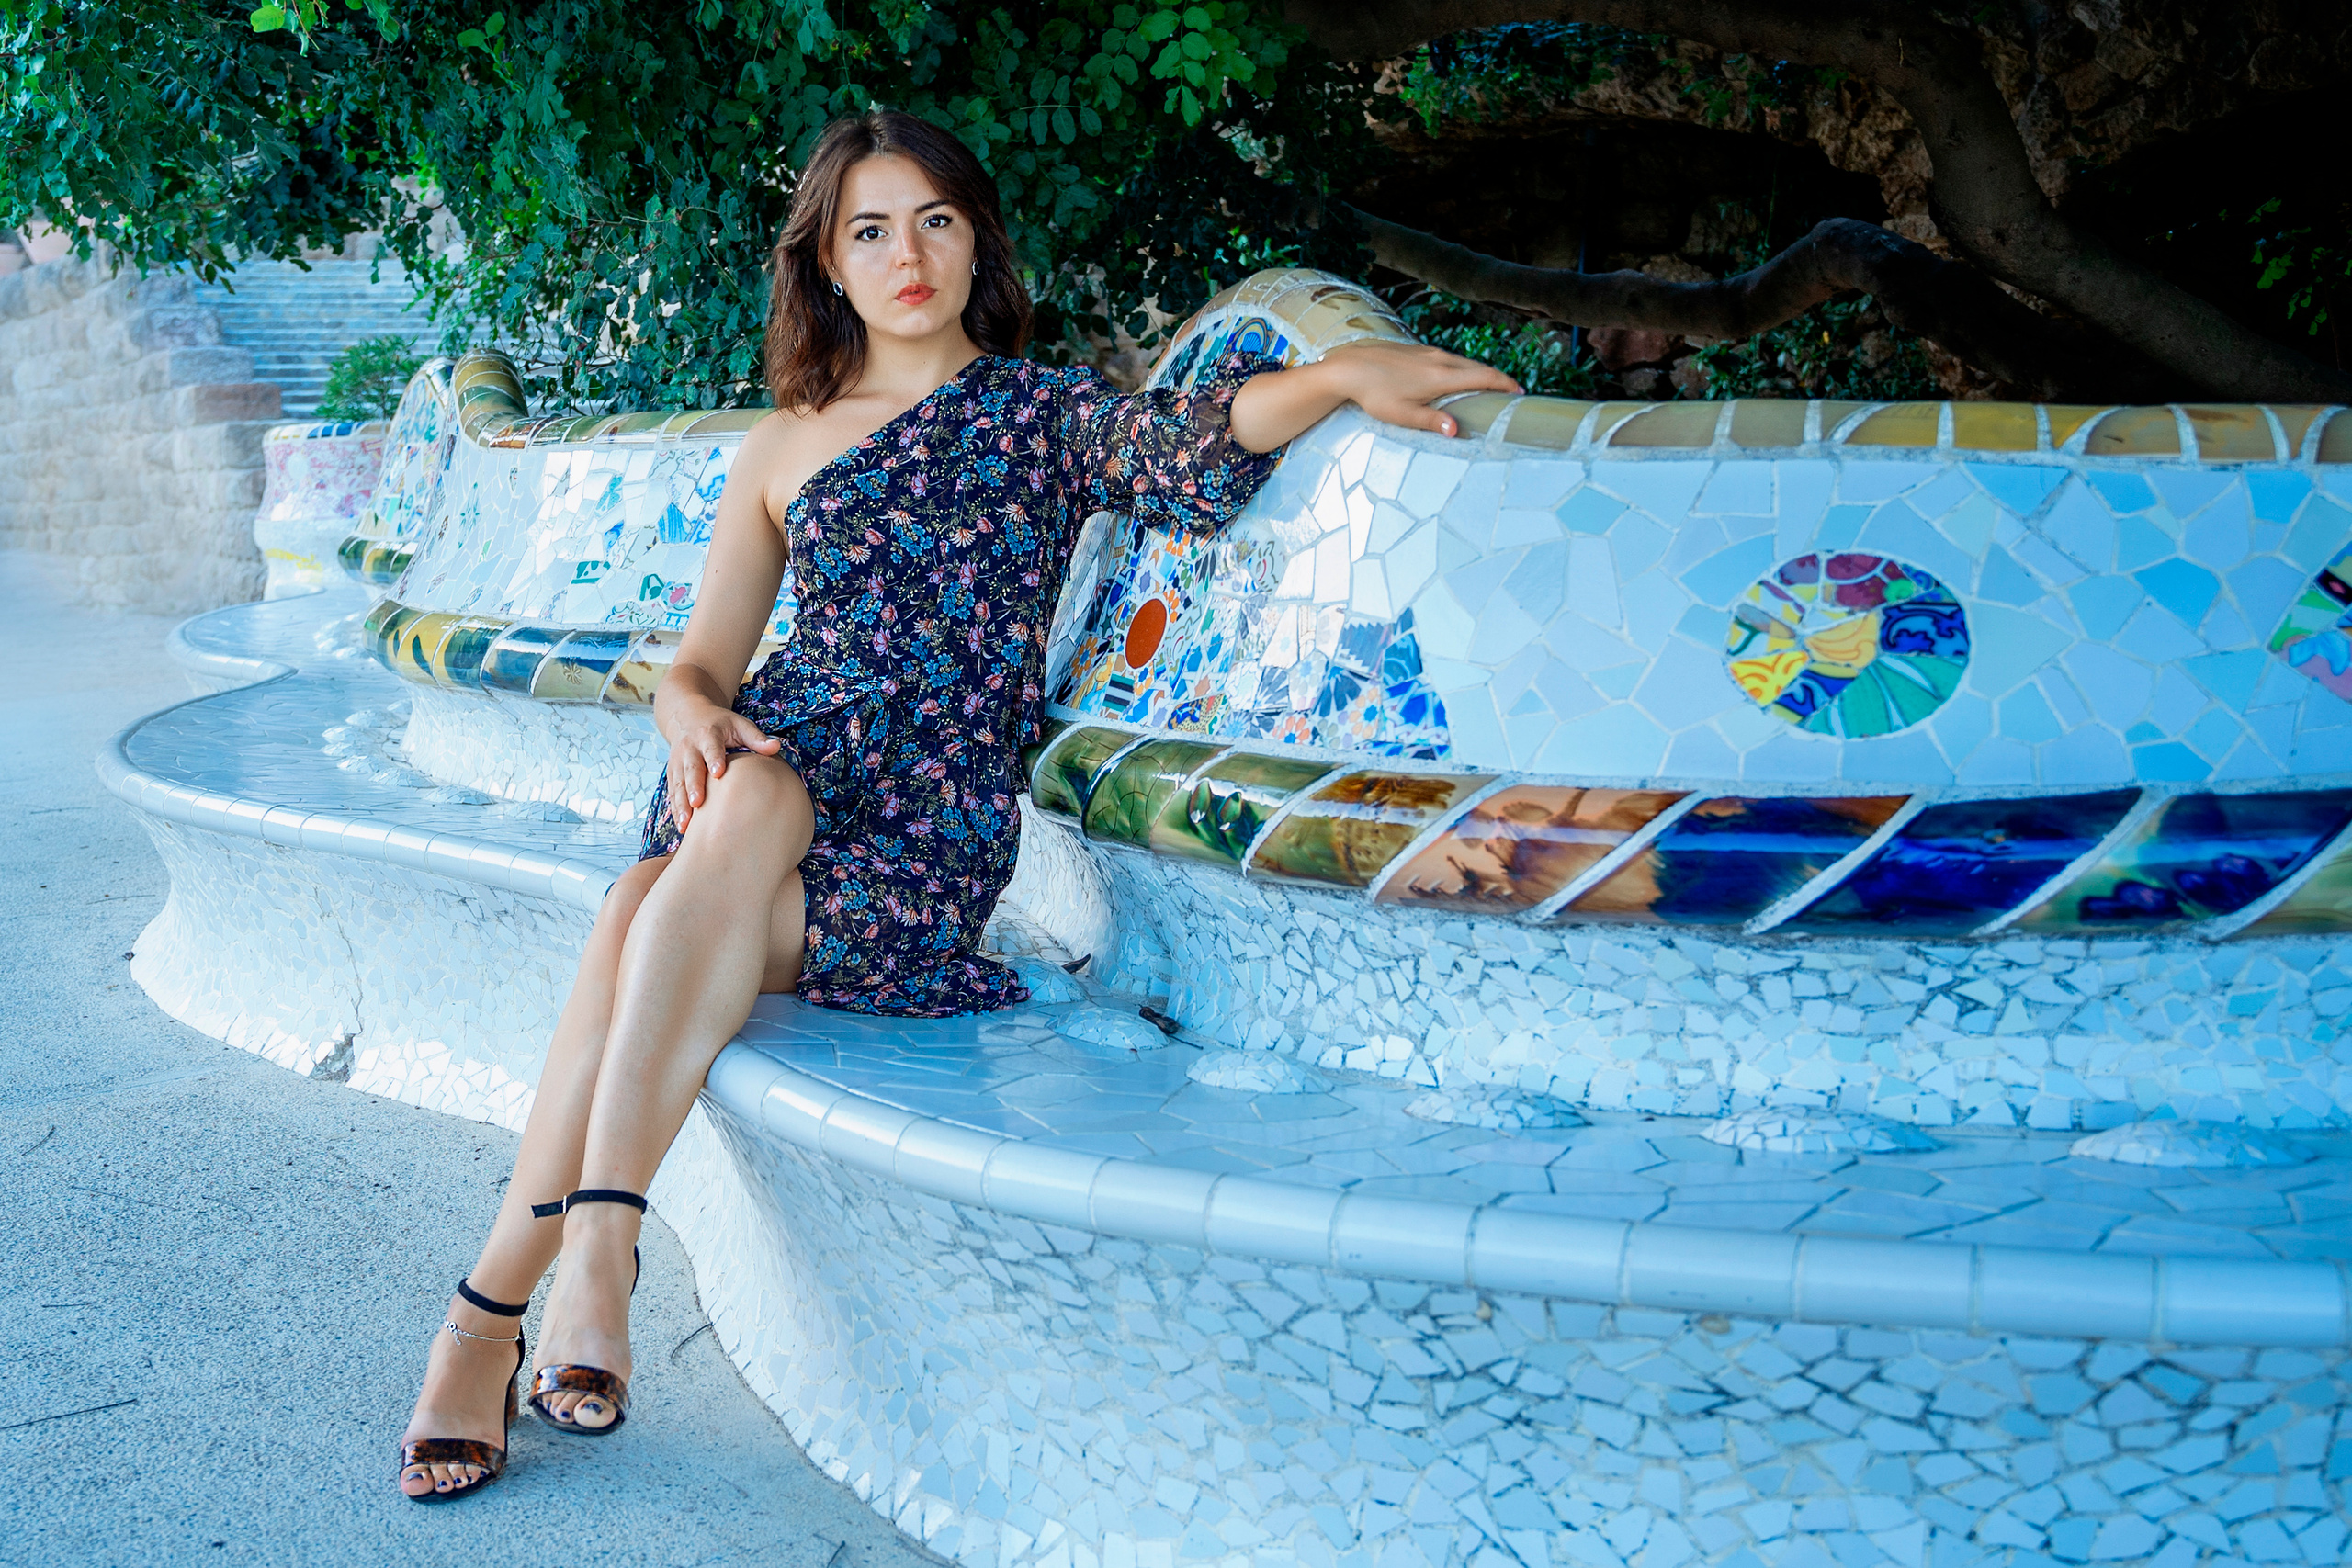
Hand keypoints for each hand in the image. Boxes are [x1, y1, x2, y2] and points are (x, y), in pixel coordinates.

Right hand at [663, 699, 780, 833]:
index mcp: (708, 735)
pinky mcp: (672, 772)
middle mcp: (689, 748)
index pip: (711, 748)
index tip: (718, 774)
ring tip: (685, 825)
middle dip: (693, 786)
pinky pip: (672, 791)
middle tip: (697, 803)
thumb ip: (756, 738)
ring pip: (678, 784)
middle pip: (690, 769)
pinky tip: (681, 826)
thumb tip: (776, 747)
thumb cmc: (720, 724)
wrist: (688, 717)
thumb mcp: (739, 724)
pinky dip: (675, 808)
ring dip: (680, 804)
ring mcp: (678, 761)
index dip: (714, 760)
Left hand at [1319, 339, 1520, 437]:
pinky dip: (1462, 368)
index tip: (1520, 393)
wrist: (1350, 366)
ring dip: (1480, 372)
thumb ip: (1431, 421)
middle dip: (1498, 379)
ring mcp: (1429, 352)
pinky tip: (1458, 378)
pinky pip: (1449, 359)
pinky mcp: (1418, 350)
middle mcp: (1440, 359)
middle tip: (1512, 392)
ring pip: (1463, 362)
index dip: (1504, 384)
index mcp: (1441, 376)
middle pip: (1478, 367)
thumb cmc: (1375, 394)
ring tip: (1490, 387)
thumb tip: (1456, 431)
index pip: (1483, 377)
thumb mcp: (1402, 414)